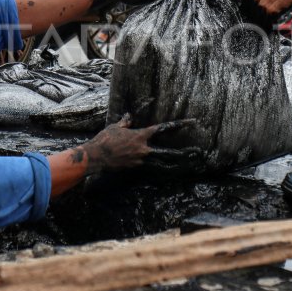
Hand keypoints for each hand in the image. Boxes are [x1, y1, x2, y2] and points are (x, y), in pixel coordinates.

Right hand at [82, 114, 199, 173]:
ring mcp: (140, 160)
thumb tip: (129, 116)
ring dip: (174, 164)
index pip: (163, 128)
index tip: (190, 123)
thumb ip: (125, 122)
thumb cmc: (104, 139)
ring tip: (186, 166)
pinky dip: (160, 170)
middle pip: (167, 152)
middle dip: (182, 153)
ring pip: (161, 163)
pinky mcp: (135, 168)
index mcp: (141, 135)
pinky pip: (151, 169)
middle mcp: (144, 149)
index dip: (178, 125)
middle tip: (195, 153)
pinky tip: (167, 174)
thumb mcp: (116, 127)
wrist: (96, 156)